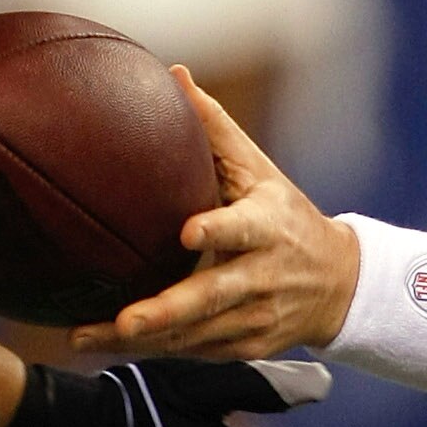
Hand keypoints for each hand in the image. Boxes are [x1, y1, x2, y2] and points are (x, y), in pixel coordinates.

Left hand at [75, 79, 362, 360]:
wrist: (340, 284)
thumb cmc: (286, 216)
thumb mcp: (262, 171)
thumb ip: (217, 129)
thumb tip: (174, 74)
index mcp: (267, 226)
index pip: (242, 228)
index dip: (218, 231)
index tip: (187, 234)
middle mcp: (263, 276)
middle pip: (212, 297)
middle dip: (167, 312)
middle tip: (125, 320)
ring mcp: (256, 317)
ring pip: (195, 334)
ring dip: (143, 340)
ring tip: (87, 337)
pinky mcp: (246, 346)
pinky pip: (194, 351)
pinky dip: (153, 352)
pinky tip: (107, 348)